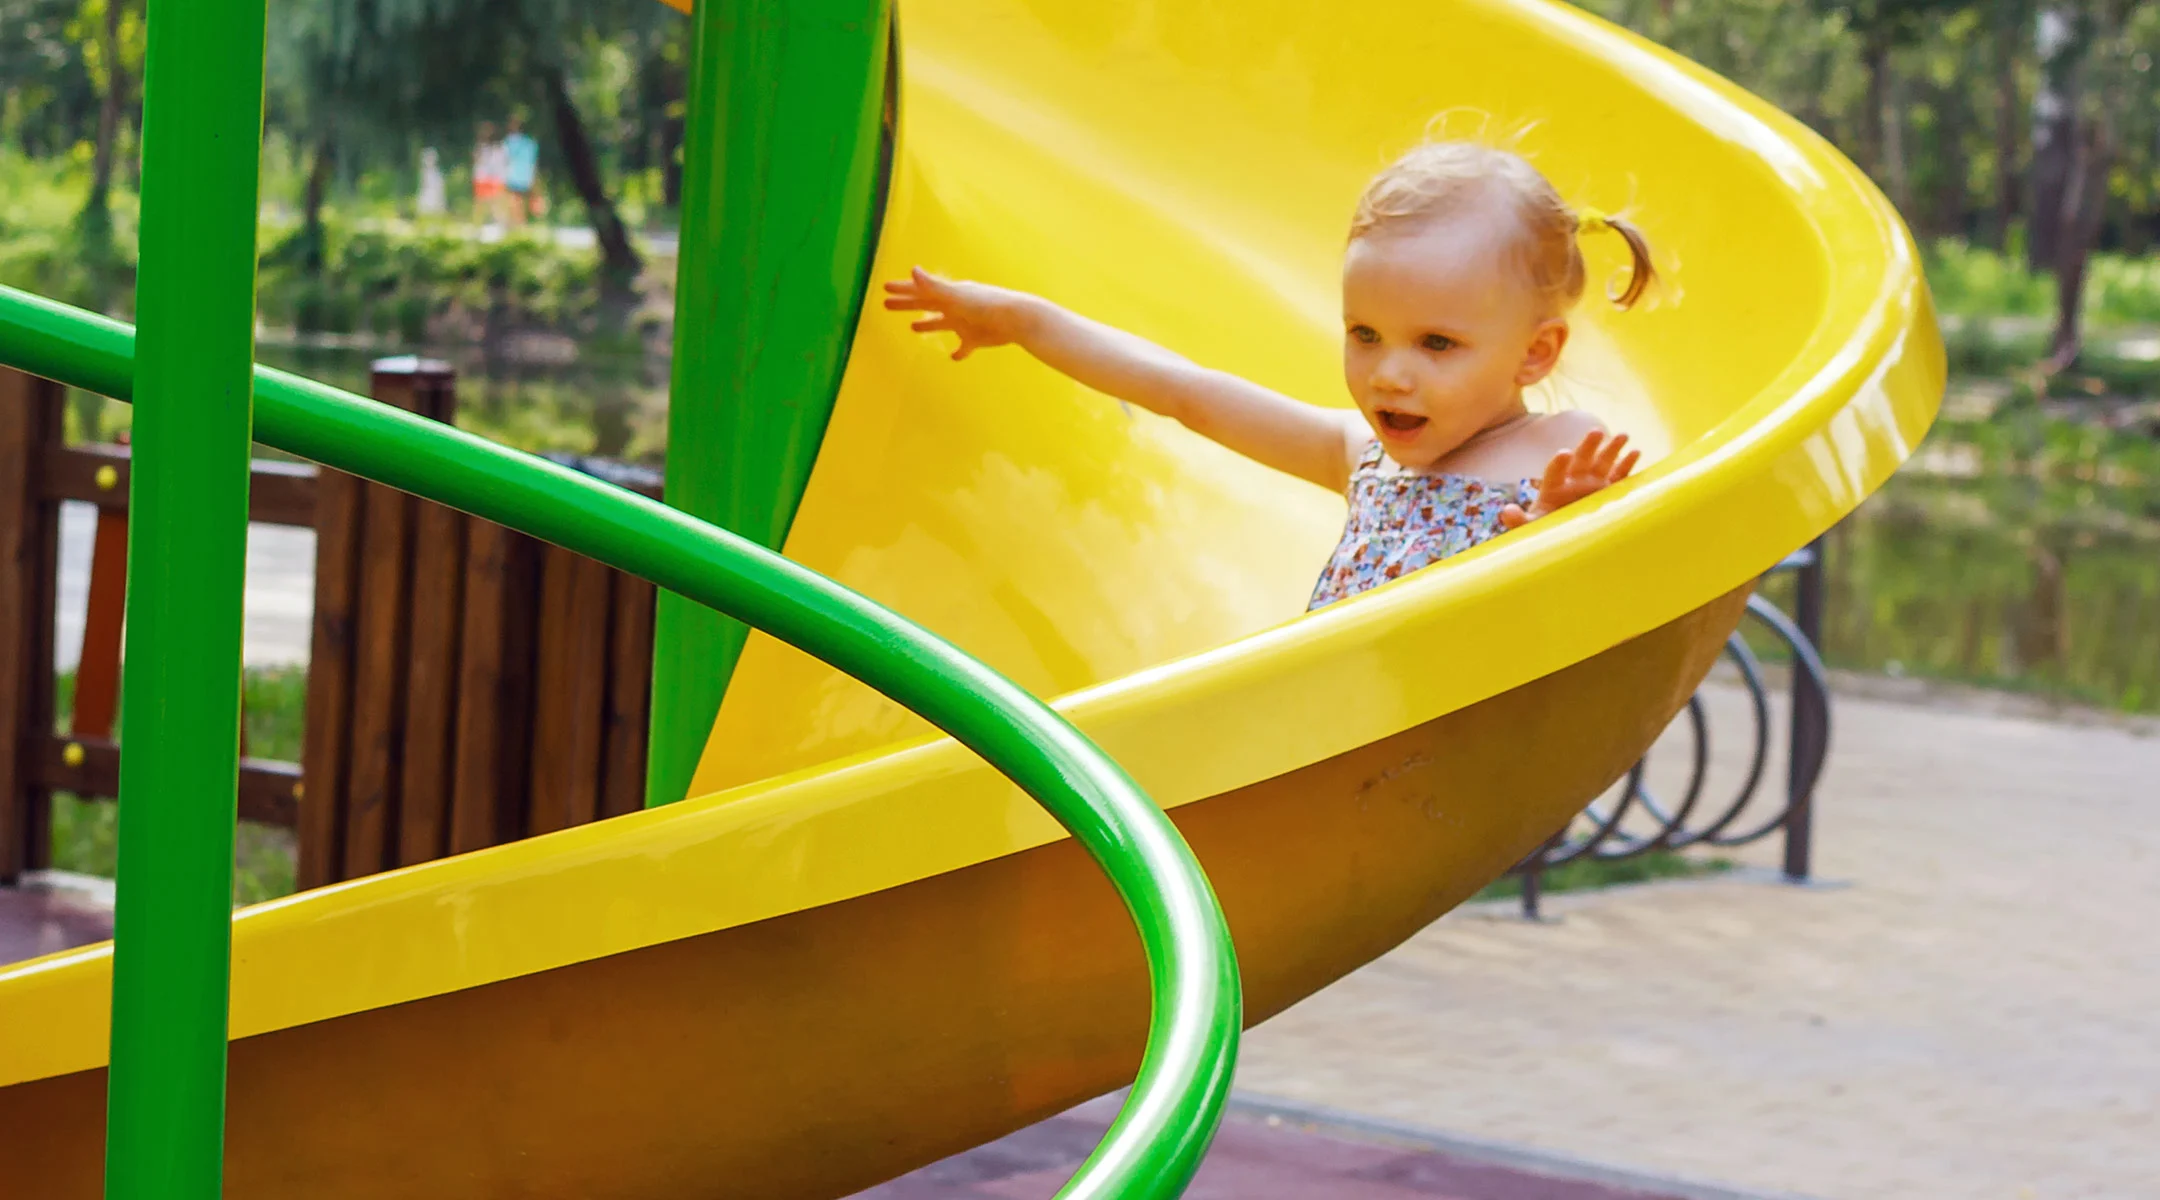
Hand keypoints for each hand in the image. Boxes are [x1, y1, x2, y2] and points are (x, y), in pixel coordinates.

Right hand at [882, 267, 1036, 359]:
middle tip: (886, 304)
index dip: (902, 289)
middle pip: (925, 304)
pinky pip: (964, 348)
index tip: (885, 287)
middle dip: (906, 304)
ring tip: (912, 326)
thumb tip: (913, 270)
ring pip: (940, 323)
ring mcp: (964, 323)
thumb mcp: (956, 295)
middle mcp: (954, 306)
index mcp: (948, 294)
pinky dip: (958, 352)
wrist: (1016, 319)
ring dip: (926, 324)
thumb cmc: (986, 304)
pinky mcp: (976, 339)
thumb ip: (934, 285)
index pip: (920, 290)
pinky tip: (952, 357)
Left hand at [1498, 429, 1639, 529]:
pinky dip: (1627, 464)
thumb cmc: (1546, 530)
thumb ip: (1519, 520)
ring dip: (1612, 449)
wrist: (1566, 537)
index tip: (1564, 453)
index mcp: (1554, 487)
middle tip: (1596, 433)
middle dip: (1588, 446)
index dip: (1559, 463)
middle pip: (1581, 459)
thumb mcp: (1532, 527)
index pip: (1554, 472)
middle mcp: (1573, 480)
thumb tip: (1507, 512)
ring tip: (1624, 435)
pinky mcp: (1608, 491)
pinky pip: (1619, 475)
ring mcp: (1592, 483)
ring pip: (1602, 462)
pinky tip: (1636, 452)